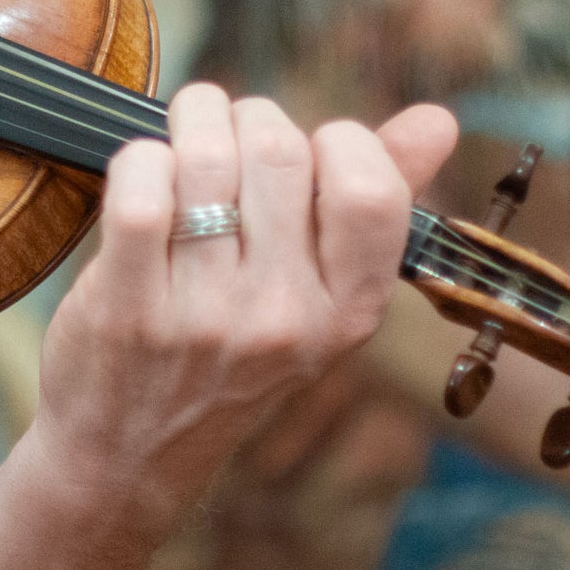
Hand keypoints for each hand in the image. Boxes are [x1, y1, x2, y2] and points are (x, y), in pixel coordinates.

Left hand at [26, 85, 454, 534]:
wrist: (131, 453)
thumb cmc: (230, 353)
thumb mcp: (317, 299)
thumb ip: (376, 203)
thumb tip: (440, 118)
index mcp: (350, 312)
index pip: (372, 190)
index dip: (338, 141)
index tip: (307, 152)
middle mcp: (285, 318)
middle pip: (279, 151)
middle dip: (245, 117)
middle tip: (225, 134)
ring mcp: (205, 316)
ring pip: (205, 158)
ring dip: (189, 123)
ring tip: (181, 141)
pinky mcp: (129, 306)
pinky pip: (139, 187)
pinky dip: (137, 159)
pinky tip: (142, 176)